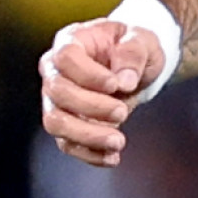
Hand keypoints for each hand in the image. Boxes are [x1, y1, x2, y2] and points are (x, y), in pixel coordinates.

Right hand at [38, 17, 167, 166]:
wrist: (132, 67)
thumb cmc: (133, 47)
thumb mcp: (142, 39)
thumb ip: (133, 52)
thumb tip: (125, 80)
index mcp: (71, 41)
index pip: (66, 57)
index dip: (88, 74)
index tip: (115, 84)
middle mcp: (55, 70)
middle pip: (58, 92)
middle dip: (92, 107)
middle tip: (122, 111)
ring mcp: (56, 99)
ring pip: (55, 122)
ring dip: (87, 135)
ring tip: (118, 141)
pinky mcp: (66, 123)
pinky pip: (67, 143)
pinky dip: (89, 154)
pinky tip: (112, 157)